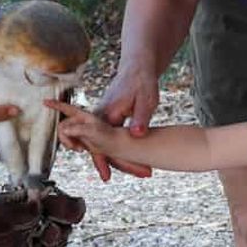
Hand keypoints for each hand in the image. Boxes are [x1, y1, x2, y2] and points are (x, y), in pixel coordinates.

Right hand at [46, 100, 121, 157]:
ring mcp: (78, 130)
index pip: (66, 108)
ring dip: (69, 143)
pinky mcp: (79, 138)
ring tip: (80, 148)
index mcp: (82, 115)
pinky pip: (68, 141)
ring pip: (63, 135)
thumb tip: (64, 130)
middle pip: (62, 127)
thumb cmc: (107, 136)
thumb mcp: (92, 131)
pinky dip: (72, 146)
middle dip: (66, 138)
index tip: (45, 101)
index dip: (55, 105)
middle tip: (75, 146)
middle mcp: (79, 121)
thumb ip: (77, 129)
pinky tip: (81, 149)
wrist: (114, 145)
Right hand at [91, 65, 155, 179]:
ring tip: (142, 169)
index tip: (106, 177)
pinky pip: (107, 140)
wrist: (136, 69)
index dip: (103, 161)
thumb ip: (140, 118)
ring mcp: (102, 119)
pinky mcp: (107, 121)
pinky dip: (118, 150)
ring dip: (119, 159)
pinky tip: (132, 158)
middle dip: (118, 164)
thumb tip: (137, 135)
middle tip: (144, 173)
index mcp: (107, 115)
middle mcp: (100, 118)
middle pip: (100, 148)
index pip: (100, 144)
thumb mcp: (146, 100)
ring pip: (103, 145)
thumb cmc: (141, 82)